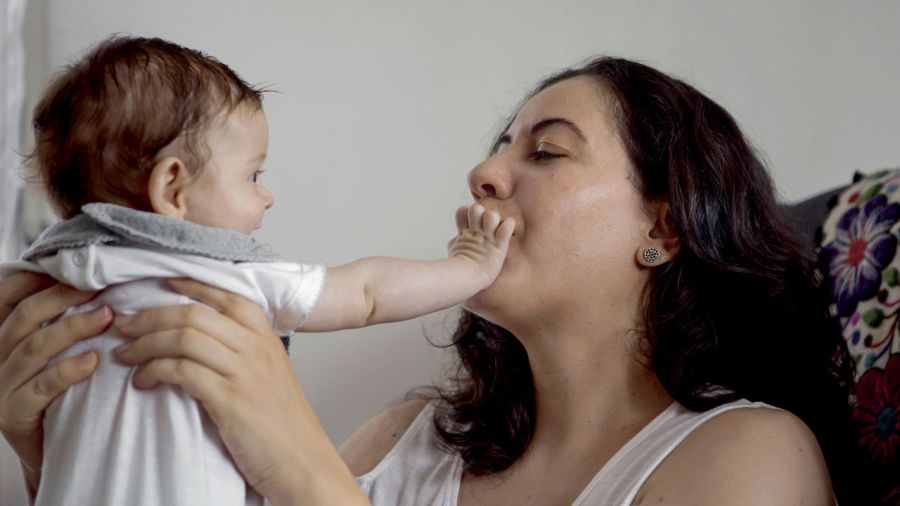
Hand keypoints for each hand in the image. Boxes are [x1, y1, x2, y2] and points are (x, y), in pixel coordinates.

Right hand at [0, 272, 109, 494]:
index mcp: (6, 338)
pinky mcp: (13, 414)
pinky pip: (40, 387)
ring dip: (73, 329)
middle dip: (63, 298)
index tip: (74, 267)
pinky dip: (67, 371)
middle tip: (101, 288)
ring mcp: (1, 386)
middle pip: (25, 316)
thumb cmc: (65, 395)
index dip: (35, 278)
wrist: (54, 450)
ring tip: (107, 318)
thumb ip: (65, 323)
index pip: (7, 296)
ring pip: (34, 347)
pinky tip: (92, 362)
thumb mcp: (59, 354)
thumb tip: (101, 285)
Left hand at [113, 278, 368, 505]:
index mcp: (266, 336)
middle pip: (194, 313)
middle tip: (124, 327)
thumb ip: (243, 351)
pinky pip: (182, 371)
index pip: (224, 296)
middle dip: (150, 317)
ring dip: (145, 344)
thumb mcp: (269, 374)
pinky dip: (154, 371)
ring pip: (184, 338)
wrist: (303, 461)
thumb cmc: (283, 423)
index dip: (188, 286)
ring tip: (125, 355)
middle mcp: (256, 347)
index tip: (159, 285)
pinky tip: (143, 382)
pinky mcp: (230, 399)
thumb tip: (200, 338)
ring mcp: (244, 371)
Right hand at [448, 204, 515, 287]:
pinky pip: (507, 226)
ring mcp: (487, 238)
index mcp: (465, 234)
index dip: (467, 213)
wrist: (465, 280)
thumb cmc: (460, 271)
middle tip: (485, 225)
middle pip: (476, 208)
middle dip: (482, 213)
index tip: (471, 223)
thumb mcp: (454, 252)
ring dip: (495, 219)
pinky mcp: (499, 246)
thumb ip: (456, 242)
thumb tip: (456, 239)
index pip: (462, 211)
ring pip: (492, 215)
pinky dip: (509, 226)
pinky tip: (508, 230)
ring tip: (496, 230)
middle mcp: (476, 233)